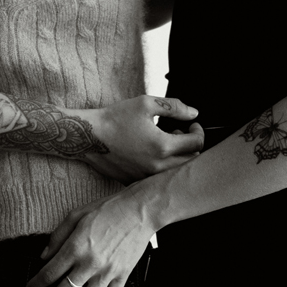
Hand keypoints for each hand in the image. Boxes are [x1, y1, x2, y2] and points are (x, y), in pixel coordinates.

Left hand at [26, 190, 155, 286]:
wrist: (139, 211)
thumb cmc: (107, 210)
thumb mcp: (75, 215)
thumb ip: (57, 237)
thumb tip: (43, 257)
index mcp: (76, 246)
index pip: (50, 272)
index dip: (37, 284)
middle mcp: (91, 262)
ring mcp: (108, 271)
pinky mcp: (122, 275)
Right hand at [87, 95, 202, 180]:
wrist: (88, 137)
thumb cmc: (115, 118)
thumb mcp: (146, 104)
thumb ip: (174, 107)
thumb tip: (194, 113)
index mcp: (163, 146)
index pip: (196, 143)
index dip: (198, 131)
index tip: (192, 124)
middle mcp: (157, 166)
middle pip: (191, 161)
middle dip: (191, 145)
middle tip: (178, 131)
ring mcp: (146, 177)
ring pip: (176, 172)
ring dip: (178, 157)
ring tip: (164, 142)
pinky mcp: (135, 182)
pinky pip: (158, 178)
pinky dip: (162, 166)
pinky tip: (151, 152)